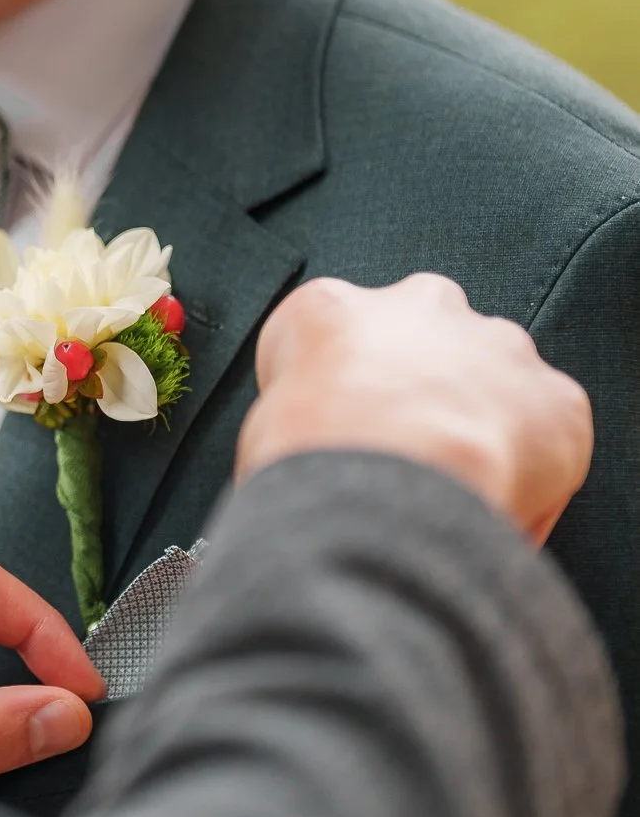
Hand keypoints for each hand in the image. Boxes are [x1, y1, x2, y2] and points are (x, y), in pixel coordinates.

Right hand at [237, 273, 592, 544]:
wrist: (378, 498)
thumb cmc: (307, 469)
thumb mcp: (261, 431)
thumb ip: (300, 419)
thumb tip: (318, 460)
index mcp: (328, 309)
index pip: (334, 334)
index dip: (342, 390)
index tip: (347, 433)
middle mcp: (416, 306)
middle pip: (426, 336)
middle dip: (424, 385)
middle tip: (410, 453)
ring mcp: (495, 346)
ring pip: (495, 378)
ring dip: (481, 421)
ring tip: (456, 488)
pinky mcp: (555, 398)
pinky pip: (548, 435)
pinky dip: (532, 472)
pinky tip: (496, 509)